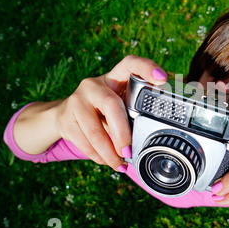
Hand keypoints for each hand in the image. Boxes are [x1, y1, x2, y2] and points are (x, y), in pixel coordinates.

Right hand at [55, 55, 167, 170]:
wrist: (66, 114)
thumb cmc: (104, 109)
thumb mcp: (120, 101)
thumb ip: (135, 107)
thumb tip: (157, 128)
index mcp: (113, 77)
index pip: (130, 63)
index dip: (146, 67)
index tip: (162, 79)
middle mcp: (93, 85)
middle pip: (111, 105)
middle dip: (123, 132)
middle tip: (130, 150)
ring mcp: (76, 101)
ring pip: (95, 131)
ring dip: (110, 153)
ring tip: (121, 164)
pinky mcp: (66, 120)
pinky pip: (85, 143)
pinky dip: (99, 157)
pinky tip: (108, 161)